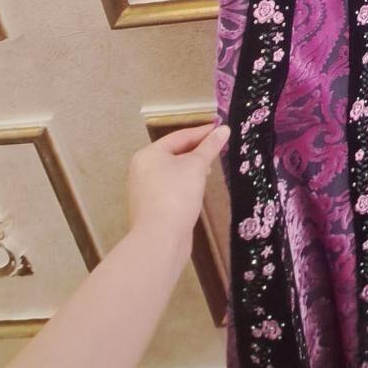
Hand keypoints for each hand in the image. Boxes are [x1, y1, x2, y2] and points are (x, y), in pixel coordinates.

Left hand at [127, 122, 229, 248]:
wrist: (160, 238)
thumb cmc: (176, 194)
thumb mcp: (196, 166)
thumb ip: (210, 146)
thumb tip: (224, 129)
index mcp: (148, 155)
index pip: (179, 136)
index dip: (202, 132)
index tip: (222, 129)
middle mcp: (142, 170)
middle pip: (174, 153)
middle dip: (197, 151)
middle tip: (219, 149)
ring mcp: (145, 190)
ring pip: (173, 172)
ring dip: (192, 169)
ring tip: (211, 169)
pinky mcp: (152, 208)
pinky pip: (171, 188)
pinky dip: (185, 185)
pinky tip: (198, 190)